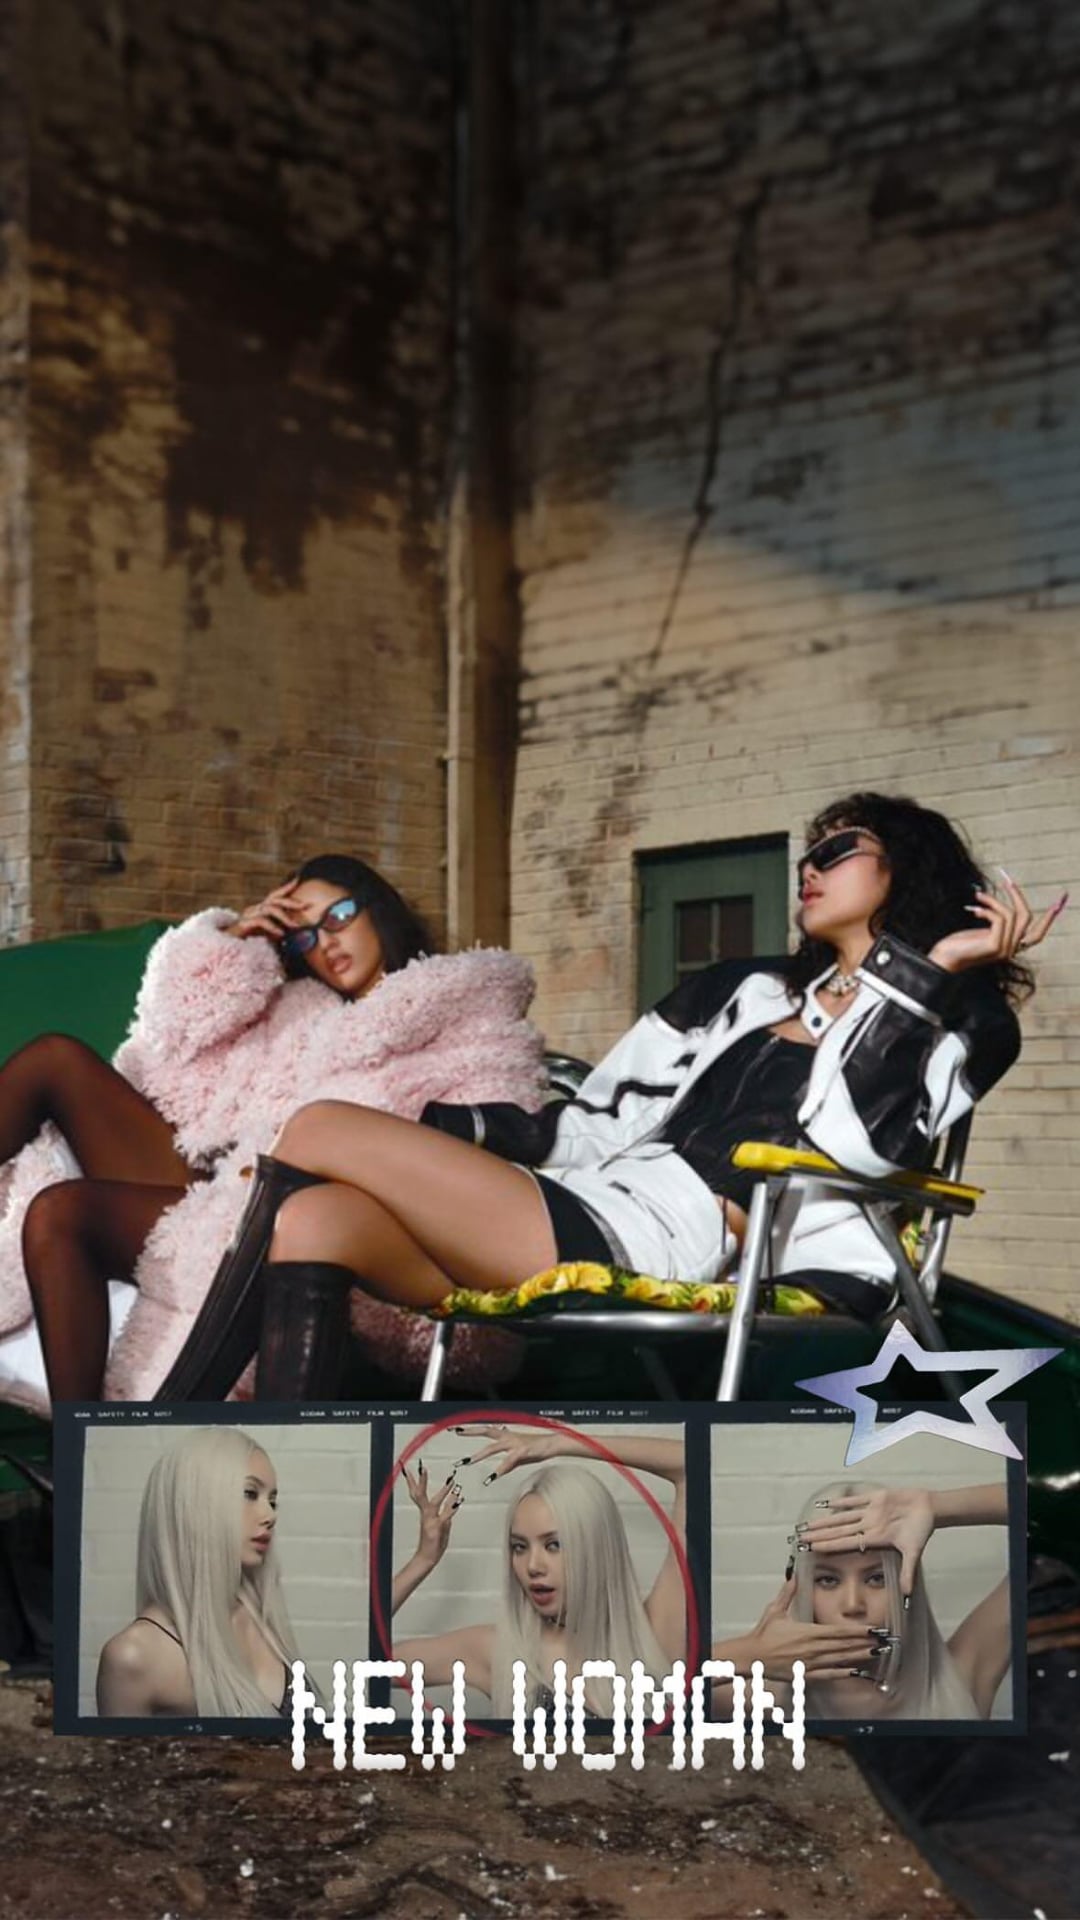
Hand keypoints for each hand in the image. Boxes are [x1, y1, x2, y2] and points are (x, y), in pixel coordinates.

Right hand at [227, 882, 303, 943]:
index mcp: (259, 909)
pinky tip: (280, 934)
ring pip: (269, 909)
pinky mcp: (243, 924)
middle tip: (305, 905)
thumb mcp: (266, 935)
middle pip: (274, 899)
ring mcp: (248, 915)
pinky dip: (273, 927)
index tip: (298, 880)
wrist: (225, 949)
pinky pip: (261, 921)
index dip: (286, 887)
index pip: (274, 895)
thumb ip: (277, 931)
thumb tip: (294, 931)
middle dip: (291, 901)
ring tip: (295, 927)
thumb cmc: (247, 942)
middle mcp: (254, 909)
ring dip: (284, 917)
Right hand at [403, 1458, 462, 1566]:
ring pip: (434, 1503)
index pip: (418, 1493)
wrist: (427, 1558)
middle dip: (421, 1481)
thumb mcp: (442, 1523)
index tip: (414, 1469)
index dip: (415, 1481)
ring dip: (443, 1491)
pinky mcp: (437, 1528)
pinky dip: (451, 1508)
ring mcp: (430, 1522)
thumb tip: (453, 1497)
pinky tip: (458, 1500)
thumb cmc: (433, 1542)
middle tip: (421, 1467)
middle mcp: (426, 1515)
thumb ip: (446, 1509)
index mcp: (425, 1513)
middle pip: (420, 1495)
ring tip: (451, 1481)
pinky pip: (445, 1516)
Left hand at [452, 1423, 558, 1482]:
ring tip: (468, 1462)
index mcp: (506, 1436)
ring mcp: (514, 1443)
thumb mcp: (519, 1456)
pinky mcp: (522, 1451)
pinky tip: (493, 1476)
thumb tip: (498, 1472)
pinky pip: (508, 1461)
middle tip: (457, 1432)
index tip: (459, 1429)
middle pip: (486, 1431)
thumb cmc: (537, 1448)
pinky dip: (500, 1469)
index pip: (486, 1429)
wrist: (552, 1444)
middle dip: (471, 1432)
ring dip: (479, 1455)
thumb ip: (508, 1463)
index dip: (472, 1429)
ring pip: (493, 1448)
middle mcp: (508, 1437)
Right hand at [736, 1577, 884, 1682]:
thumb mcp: (776, 1609)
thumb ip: (788, 1592)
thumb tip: (795, 1576)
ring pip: (841, 1660)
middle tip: (884, 1641)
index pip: (839, 1632)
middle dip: (866, 1643)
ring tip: (876, 1654)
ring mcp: (811, 1663)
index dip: (858, 1631)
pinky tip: (855, 1672)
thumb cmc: (763, 1635)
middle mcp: (813, 1648)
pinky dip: (844, 1673)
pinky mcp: (807, 1675)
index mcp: (808, 1632)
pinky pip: (829, 1675)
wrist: (752, 1656)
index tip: (873, 1629)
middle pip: (845, 1646)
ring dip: (860, 1657)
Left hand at [797, 1487, 933, 1597]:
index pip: (846, 1542)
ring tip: (809, 1524)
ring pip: (842, 1516)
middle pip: (839, 1530)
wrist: (929, 1508)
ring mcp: (870, 1512)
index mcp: (874, 1538)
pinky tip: (827, 1504)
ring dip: (826, 1520)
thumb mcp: (914, 1552)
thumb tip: (907, 1594)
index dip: (829, 1545)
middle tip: (801, 1537)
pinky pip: (855, 1500)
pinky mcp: (875, 1497)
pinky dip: (842, 1501)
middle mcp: (868, 1525)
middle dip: (820, 1534)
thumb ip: (908, 1572)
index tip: (813, 1548)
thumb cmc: (921, 1530)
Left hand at [928, 873, 1066, 975]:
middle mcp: (1012, 950)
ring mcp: (1005, 950)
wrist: (944, 959)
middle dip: (1017, 894)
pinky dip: (986, 909)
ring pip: (1011, 914)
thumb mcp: (983, 930)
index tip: (1061, 899)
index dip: (1050, 917)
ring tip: (977, 895)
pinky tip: (973, 909)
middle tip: (1005, 878)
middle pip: (1027, 916)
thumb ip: (997, 922)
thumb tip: (1004, 904)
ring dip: (993, 900)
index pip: (1038, 933)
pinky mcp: (995, 946)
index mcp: (1012, 946)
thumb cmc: (959, 944)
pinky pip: (999, 919)